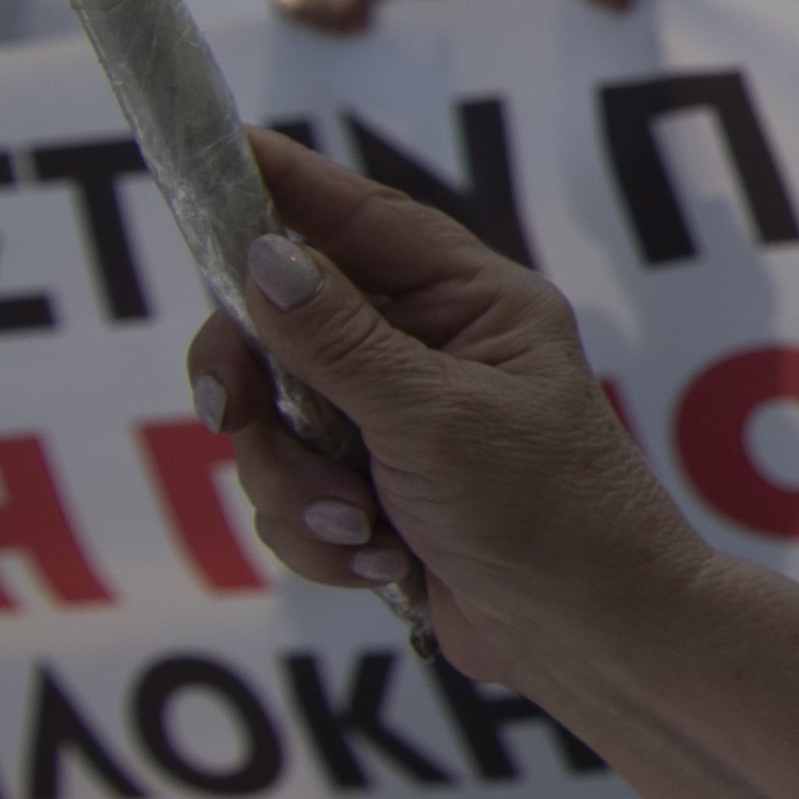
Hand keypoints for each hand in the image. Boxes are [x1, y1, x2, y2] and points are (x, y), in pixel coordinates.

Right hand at [187, 128, 708, 686]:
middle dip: (259, 389)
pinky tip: (385, 564)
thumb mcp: (437, 417)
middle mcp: (432, 353)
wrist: (594, 642)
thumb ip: (338, 341)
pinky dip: (323, 538)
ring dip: (301, 487)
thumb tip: (262, 254)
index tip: (205, 156)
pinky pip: (293, 496)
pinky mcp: (376, 497)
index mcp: (473, 304)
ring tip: (366, 528)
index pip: (359, 218)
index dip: (279, 186)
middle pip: (281, 325)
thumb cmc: (552, 515)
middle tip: (236, 415)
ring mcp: (398, 426)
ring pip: (274, 425)